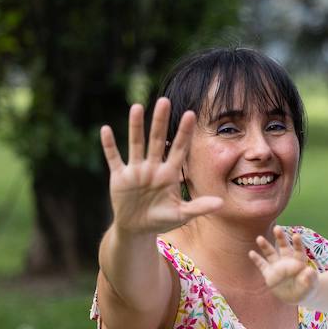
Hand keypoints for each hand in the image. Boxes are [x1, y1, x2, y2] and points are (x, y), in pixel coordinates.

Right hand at [101, 99, 220, 234]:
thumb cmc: (162, 219)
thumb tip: (221, 204)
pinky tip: (106, 130)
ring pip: (136, 144)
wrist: (137, 228)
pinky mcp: (119, 176)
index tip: (191, 114)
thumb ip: (199, 207)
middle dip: (160, 121)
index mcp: (169, 174)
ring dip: (135, 127)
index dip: (184, 132)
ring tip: (137, 107)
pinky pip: (114, 158)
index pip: (179, 149)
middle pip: (158, 140)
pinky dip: (109, 145)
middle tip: (164, 101)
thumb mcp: (182, 214)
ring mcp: (136, 170)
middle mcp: (153, 167)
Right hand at [249, 226, 315, 304]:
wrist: (297, 295)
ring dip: (265, 246)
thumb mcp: (310, 285)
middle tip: (277, 228)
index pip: (298, 251)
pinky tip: (251, 252)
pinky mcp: (269, 273)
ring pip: (271, 253)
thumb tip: (309, 271)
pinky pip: (262, 265)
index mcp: (299, 262)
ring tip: (259, 238)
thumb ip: (310, 278)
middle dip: (280, 238)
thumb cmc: (306, 287)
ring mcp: (277, 266)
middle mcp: (287, 261)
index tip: (296, 235)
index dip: (297, 244)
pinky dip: (257, 259)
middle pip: (284, 247)